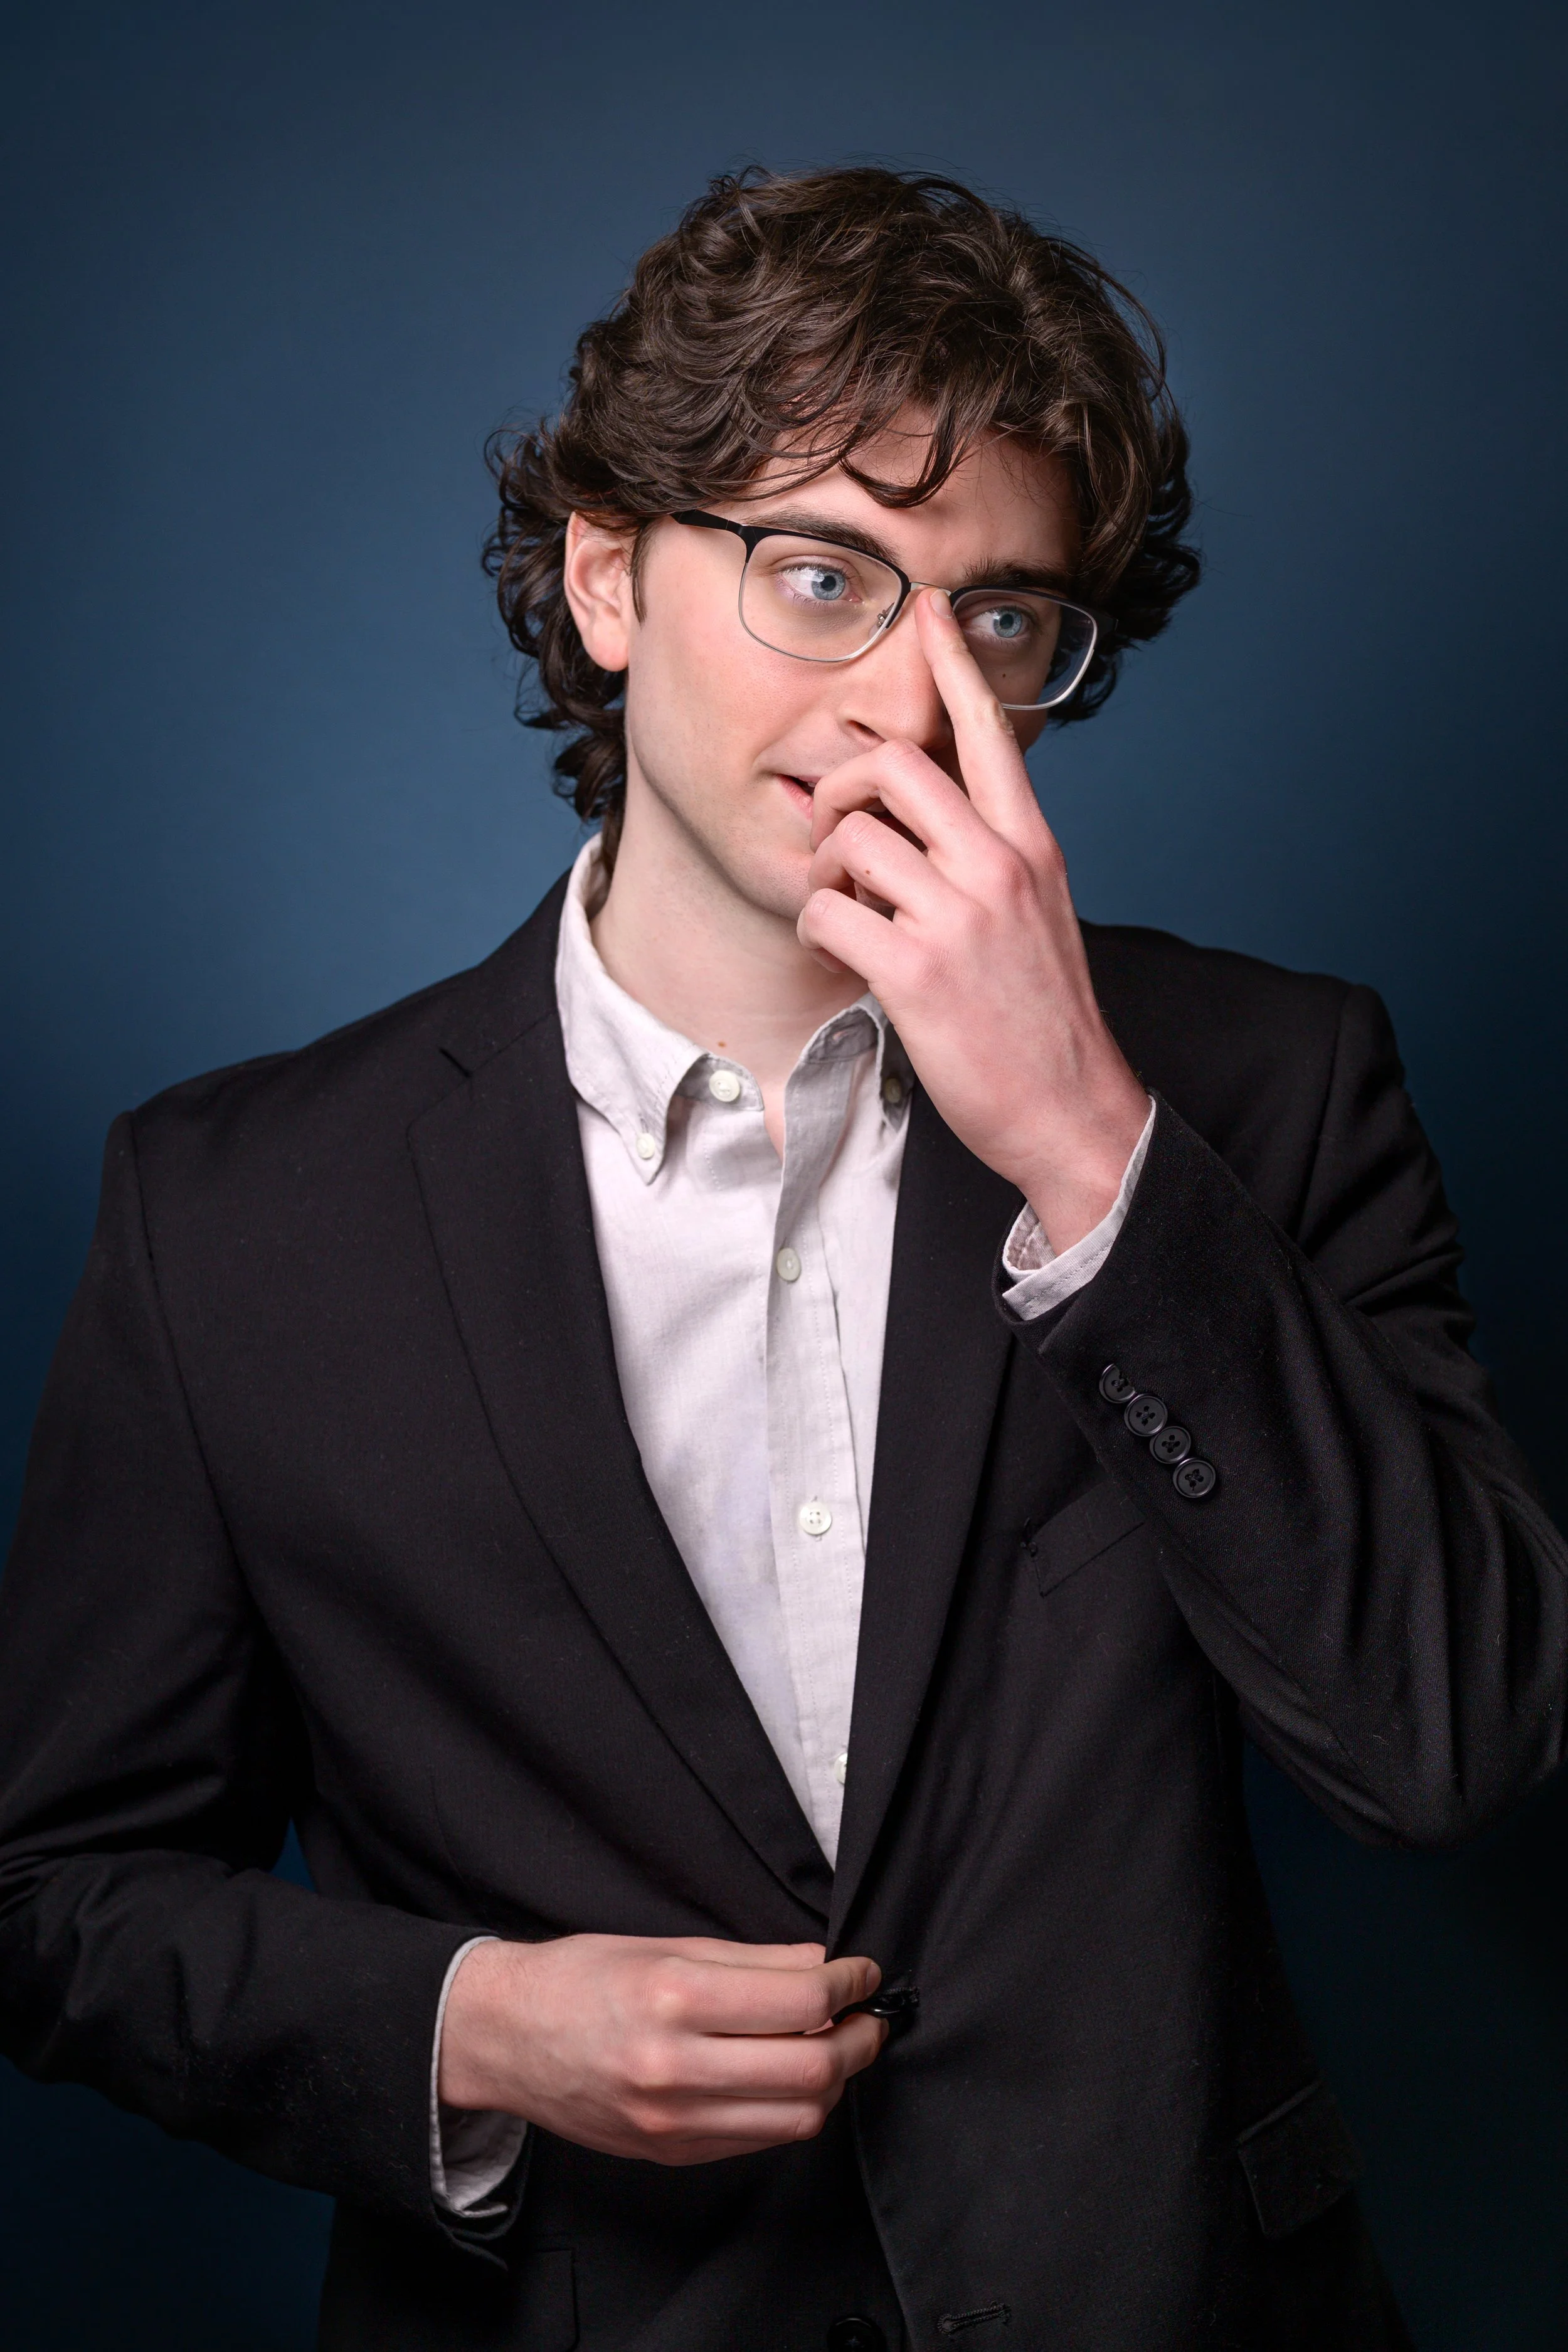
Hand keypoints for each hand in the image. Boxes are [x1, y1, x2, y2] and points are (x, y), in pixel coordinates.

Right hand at [437, 1933, 886, 2164]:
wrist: (506, 2037)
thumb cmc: (580, 1978)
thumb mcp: (664, 1944)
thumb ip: (751, 1960)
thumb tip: (824, 1966)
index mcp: (673, 1998)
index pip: (800, 1999)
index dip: (849, 1984)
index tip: (863, 1972)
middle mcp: (674, 2067)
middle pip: (813, 2068)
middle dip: (860, 2038)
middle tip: (868, 2015)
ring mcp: (672, 2121)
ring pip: (798, 2116)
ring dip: (835, 2081)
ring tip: (833, 2045)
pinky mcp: (671, 2154)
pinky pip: (760, 2139)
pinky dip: (791, 2108)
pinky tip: (789, 2075)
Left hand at [798, 591, 1149, 1253]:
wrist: (1073, 1109)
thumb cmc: (1043, 1017)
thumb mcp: (1037, 913)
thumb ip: (991, 858)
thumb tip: (922, 823)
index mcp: (1031, 844)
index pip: (989, 730)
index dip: (953, 662)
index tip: (930, 611)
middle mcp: (998, 864)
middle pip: (892, 767)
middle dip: (842, 791)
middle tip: (838, 835)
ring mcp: (958, 916)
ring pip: (850, 839)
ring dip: (824, 872)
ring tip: (842, 911)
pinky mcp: (917, 971)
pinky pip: (828, 913)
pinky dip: (815, 928)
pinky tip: (835, 951)